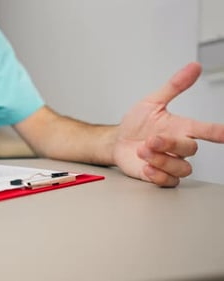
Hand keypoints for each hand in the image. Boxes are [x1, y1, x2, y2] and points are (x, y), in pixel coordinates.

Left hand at [113, 62, 223, 186]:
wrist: (116, 142)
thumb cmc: (136, 123)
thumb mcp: (152, 102)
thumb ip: (174, 86)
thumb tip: (194, 67)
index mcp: (181, 127)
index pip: (206, 130)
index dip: (218, 132)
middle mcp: (178, 146)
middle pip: (190, 149)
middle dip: (170, 144)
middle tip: (151, 140)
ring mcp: (170, 162)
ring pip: (182, 168)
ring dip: (161, 160)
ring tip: (142, 151)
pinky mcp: (159, 175)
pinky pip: (168, 181)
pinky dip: (158, 175)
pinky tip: (146, 166)